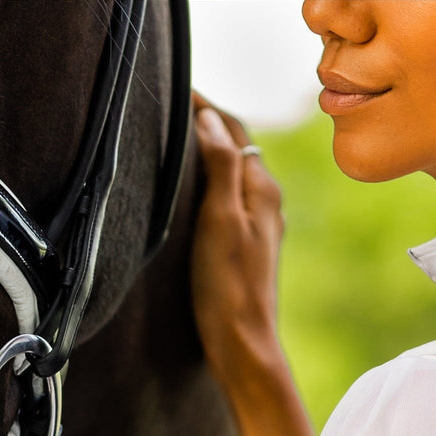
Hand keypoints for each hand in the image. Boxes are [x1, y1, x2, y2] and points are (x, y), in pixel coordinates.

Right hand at [190, 93, 285, 394]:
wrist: (243, 346)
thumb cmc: (229, 288)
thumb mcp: (220, 220)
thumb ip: (221, 167)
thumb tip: (211, 119)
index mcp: (262, 190)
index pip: (233, 129)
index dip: (204, 106)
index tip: (172, 89)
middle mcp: (266, 204)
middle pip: (235, 148)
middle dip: (206, 124)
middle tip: (168, 106)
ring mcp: (258, 228)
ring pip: (232, 174)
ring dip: (207, 152)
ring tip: (175, 138)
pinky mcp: (246, 249)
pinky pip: (228, 199)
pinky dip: (209, 182)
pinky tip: (191, 191)